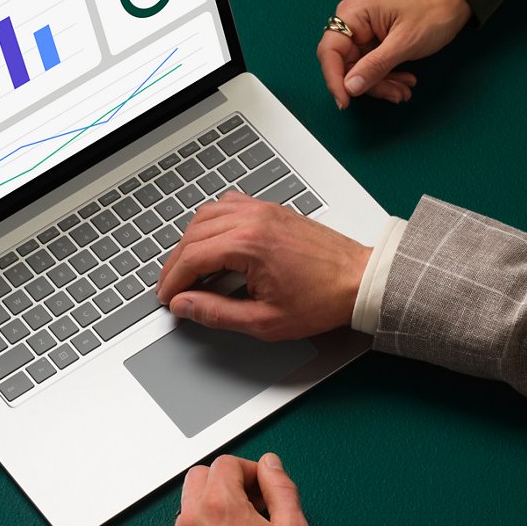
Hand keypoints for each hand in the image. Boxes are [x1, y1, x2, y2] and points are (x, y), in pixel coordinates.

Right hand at [155, 192, 371, 340]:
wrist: (359, 279)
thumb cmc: (322, 299)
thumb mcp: (265, 321)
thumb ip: (217, 313)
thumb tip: (185, 305)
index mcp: (249, 244)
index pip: (192, 257)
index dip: (173, 280)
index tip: (167, 297)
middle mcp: (253, 219)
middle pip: (194, 234)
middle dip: (176, 262)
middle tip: (172, 287)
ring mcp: (263, 210)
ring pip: (207, 215)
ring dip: (190, 240)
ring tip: (186, 267)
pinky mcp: (271, 210)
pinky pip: (229, 204)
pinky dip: (212, 222)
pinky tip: (212, 240)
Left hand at [165, 454, 313, 525]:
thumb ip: (281, 488)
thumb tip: (270, 466)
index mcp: (219, 507)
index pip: (225, 464)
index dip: (248, 470)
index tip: (260, 487)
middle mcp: (190, 523)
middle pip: (198, 478)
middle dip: (223, 483)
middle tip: (249, 503)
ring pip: (188, 510)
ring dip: (210, 511)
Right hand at [317, 0, 471, 107]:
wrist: (452, 6)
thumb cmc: (431, 14)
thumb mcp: (404, 43)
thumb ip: (375, 66)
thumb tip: (350, 88)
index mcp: (354, 13)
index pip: (330, 50)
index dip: (334, 78)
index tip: (345, 101)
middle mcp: (352, 22)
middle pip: (345, 65)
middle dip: (368, 84)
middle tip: (393, 95)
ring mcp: (361, 33)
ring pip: (358, 71)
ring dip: (381, 85)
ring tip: (403, 90)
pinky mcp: (371, 44)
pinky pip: (369, 68)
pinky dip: (385, 79)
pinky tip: (403, 83)